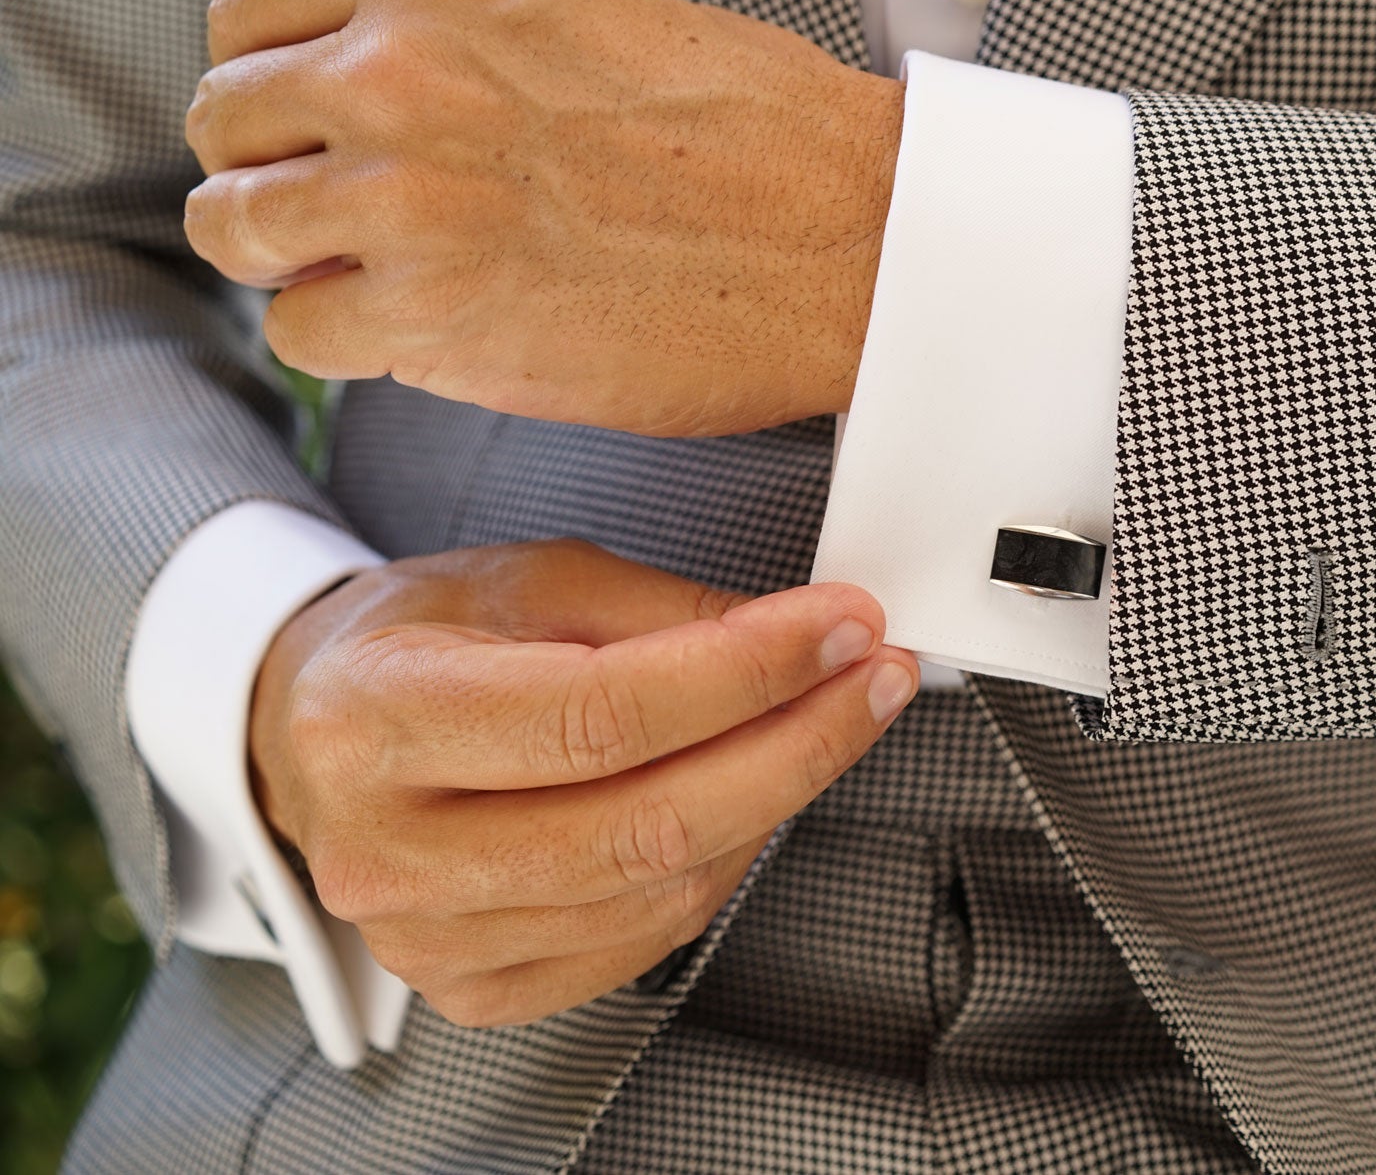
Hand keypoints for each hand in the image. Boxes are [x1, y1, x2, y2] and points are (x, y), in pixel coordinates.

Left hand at [184, 0, 902, 438]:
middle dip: (277, 171)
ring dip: (296, 260)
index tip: (309, 122)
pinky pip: (300, 332)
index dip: (274, 78)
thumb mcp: (582, 11)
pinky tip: (431, 330)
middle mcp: (394, 64)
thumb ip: (453, 35)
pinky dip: (351, 342)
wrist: (852, 237)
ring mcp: (400, 191)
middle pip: (223, 120)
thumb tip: (370, 88)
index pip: (244, 9)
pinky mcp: (426, 311)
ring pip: (236, 229)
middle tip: (350, 212)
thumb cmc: (758, 133)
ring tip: (383, 276)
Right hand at [249, 538, 918, 1026]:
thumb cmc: (414, 645)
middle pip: (644, 823)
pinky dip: (722, 865)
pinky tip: (751, 796)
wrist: (310, 735)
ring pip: (659, 890)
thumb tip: (797, 638)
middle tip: (872, 679)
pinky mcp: (473, 987)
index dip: (745, 673)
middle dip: (795, 744)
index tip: (842, 626)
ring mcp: (427, 938)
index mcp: (377, 719)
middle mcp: (388, 849)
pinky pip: (644, 940)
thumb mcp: (521, 580)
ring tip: (828, 722)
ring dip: (776, 802)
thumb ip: (659, 612)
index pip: (599, 713)